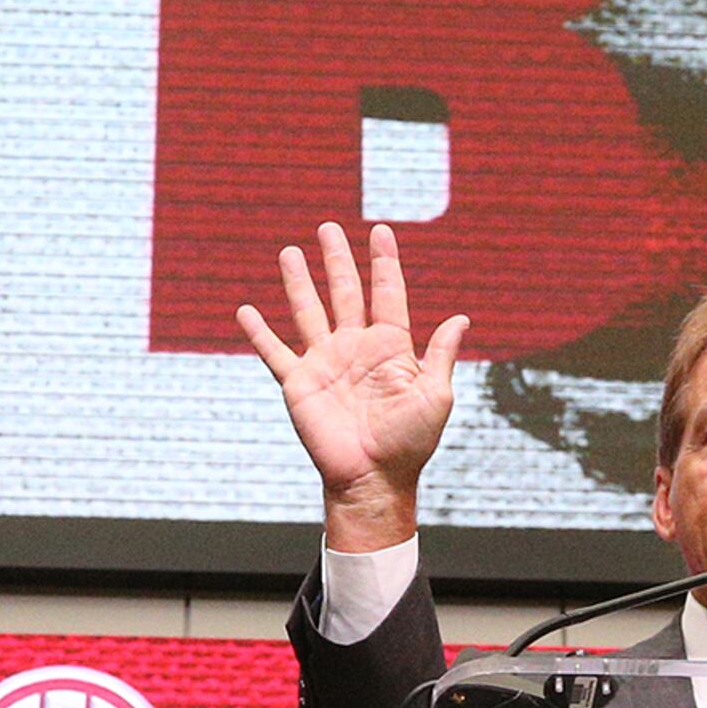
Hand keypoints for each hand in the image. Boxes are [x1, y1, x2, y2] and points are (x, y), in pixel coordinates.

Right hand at [237, 221, 468, 550]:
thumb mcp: (436, 395)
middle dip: (337, 260)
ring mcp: (325, 363)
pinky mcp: (299, 384)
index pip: (387, 294)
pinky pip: (275, 352)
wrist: (373, 480)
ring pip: (309, 311)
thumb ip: (441, 354)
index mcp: (390, 347)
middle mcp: (355, 348)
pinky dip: (259, 332)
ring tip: (290, 252)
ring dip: (298, 282)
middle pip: (344, 292)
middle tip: (328, 227)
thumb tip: (461, 318)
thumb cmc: (410, 443)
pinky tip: (246, 311)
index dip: (384, 262)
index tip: (381, 231)